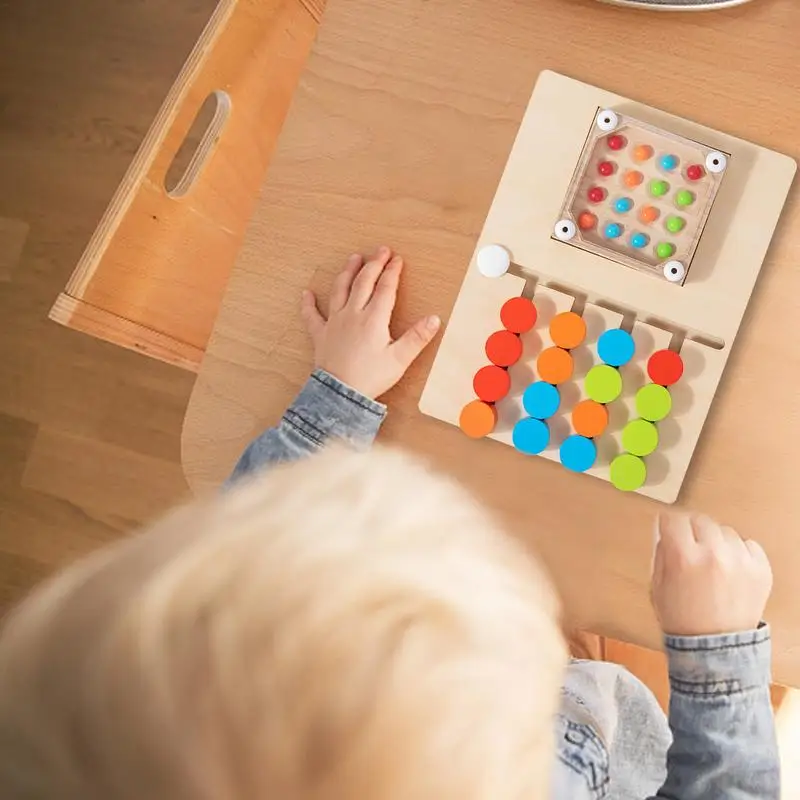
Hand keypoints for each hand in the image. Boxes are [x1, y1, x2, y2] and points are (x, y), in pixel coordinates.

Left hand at [300, 246, 440, 398]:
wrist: (340, 394)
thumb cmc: (370, 378)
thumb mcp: (399, 359)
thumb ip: (417, 338)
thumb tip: (435, 319)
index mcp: (373, 319)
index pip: (385, 288)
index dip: (392, 272)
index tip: (398, 259)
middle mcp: (353, 314)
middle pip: (363, 282)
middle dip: (373, 264)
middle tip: (381, 251)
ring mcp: (334, 323)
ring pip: (340, 290)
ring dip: (347, 273)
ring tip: (353, 259)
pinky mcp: (321, 335)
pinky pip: (312, 316)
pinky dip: (309, 304)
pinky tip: (307, 293)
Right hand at [651, 513, 772, 636]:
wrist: (714, 649)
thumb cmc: (682, 620)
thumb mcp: (657, 584)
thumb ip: (661, 553)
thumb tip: (666, 530)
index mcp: (682, 557)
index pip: (674, 519)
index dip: (669, 523)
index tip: (670, 527)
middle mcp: (712, 554)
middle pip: (701, 520)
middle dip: (693, 530)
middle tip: (692, 546)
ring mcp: (739, 561)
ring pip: (725, 531)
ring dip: (717, 541)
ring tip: (713, 562)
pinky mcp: (760, 570)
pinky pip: (749, 545)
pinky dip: (739, 553)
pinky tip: (731, 568)